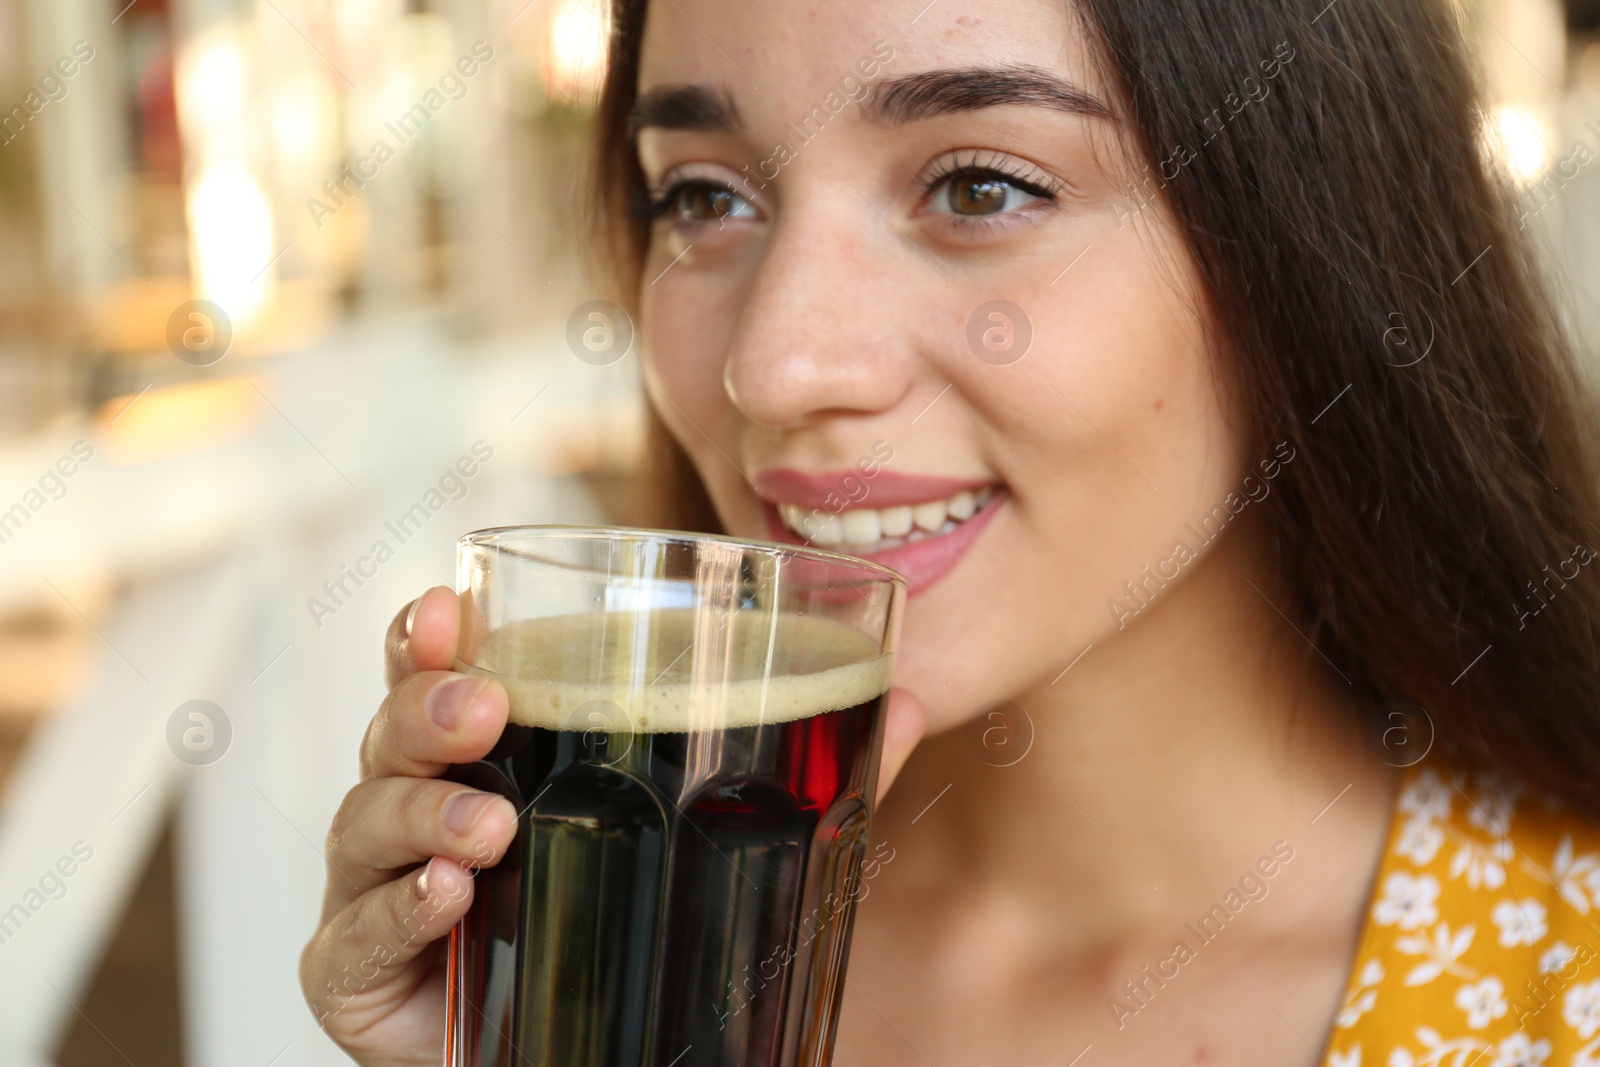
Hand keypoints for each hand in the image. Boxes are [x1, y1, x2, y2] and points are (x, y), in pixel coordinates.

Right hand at [297, 587, 925, 1064]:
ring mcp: (382, 893)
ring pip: (364, 824)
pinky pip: (352, 941)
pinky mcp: (362, 983)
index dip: (431, 634)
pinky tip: (448, 899)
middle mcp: (424, 811)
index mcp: (496, 757)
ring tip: (487, 828)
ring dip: (419, 813)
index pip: (443, 673)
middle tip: (484, 707)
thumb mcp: (728, 843)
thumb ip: (809, 776)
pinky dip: (393, 914)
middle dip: (424, 707)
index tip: (454, 607)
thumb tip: (903, 702)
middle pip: (392, 733)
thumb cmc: (651, 935)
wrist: (617, 1058)